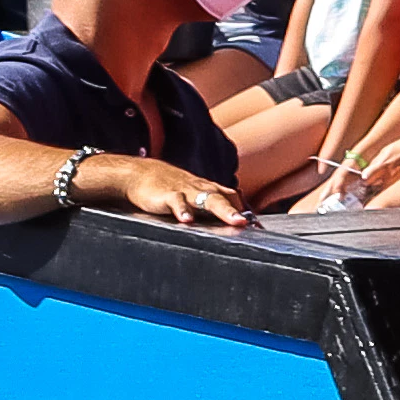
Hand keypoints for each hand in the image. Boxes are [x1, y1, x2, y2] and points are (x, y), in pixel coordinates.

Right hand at [93, 154, 248, 227]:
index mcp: (208, 189)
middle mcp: (201, 189)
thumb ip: (208, 207)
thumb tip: (226, 223)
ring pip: (206, 199)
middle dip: (238, 211)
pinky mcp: (167, 195)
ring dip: (222, 210)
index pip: (232, 197)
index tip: (258, 226)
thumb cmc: (169, 187)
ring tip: (235, 221)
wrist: (140, 174)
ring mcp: (185, 191)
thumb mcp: (192, 194)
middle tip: (251, 223)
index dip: (245, 211)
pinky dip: (182, 211)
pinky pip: (177, 202)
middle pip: (224, 198)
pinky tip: (188, 220)